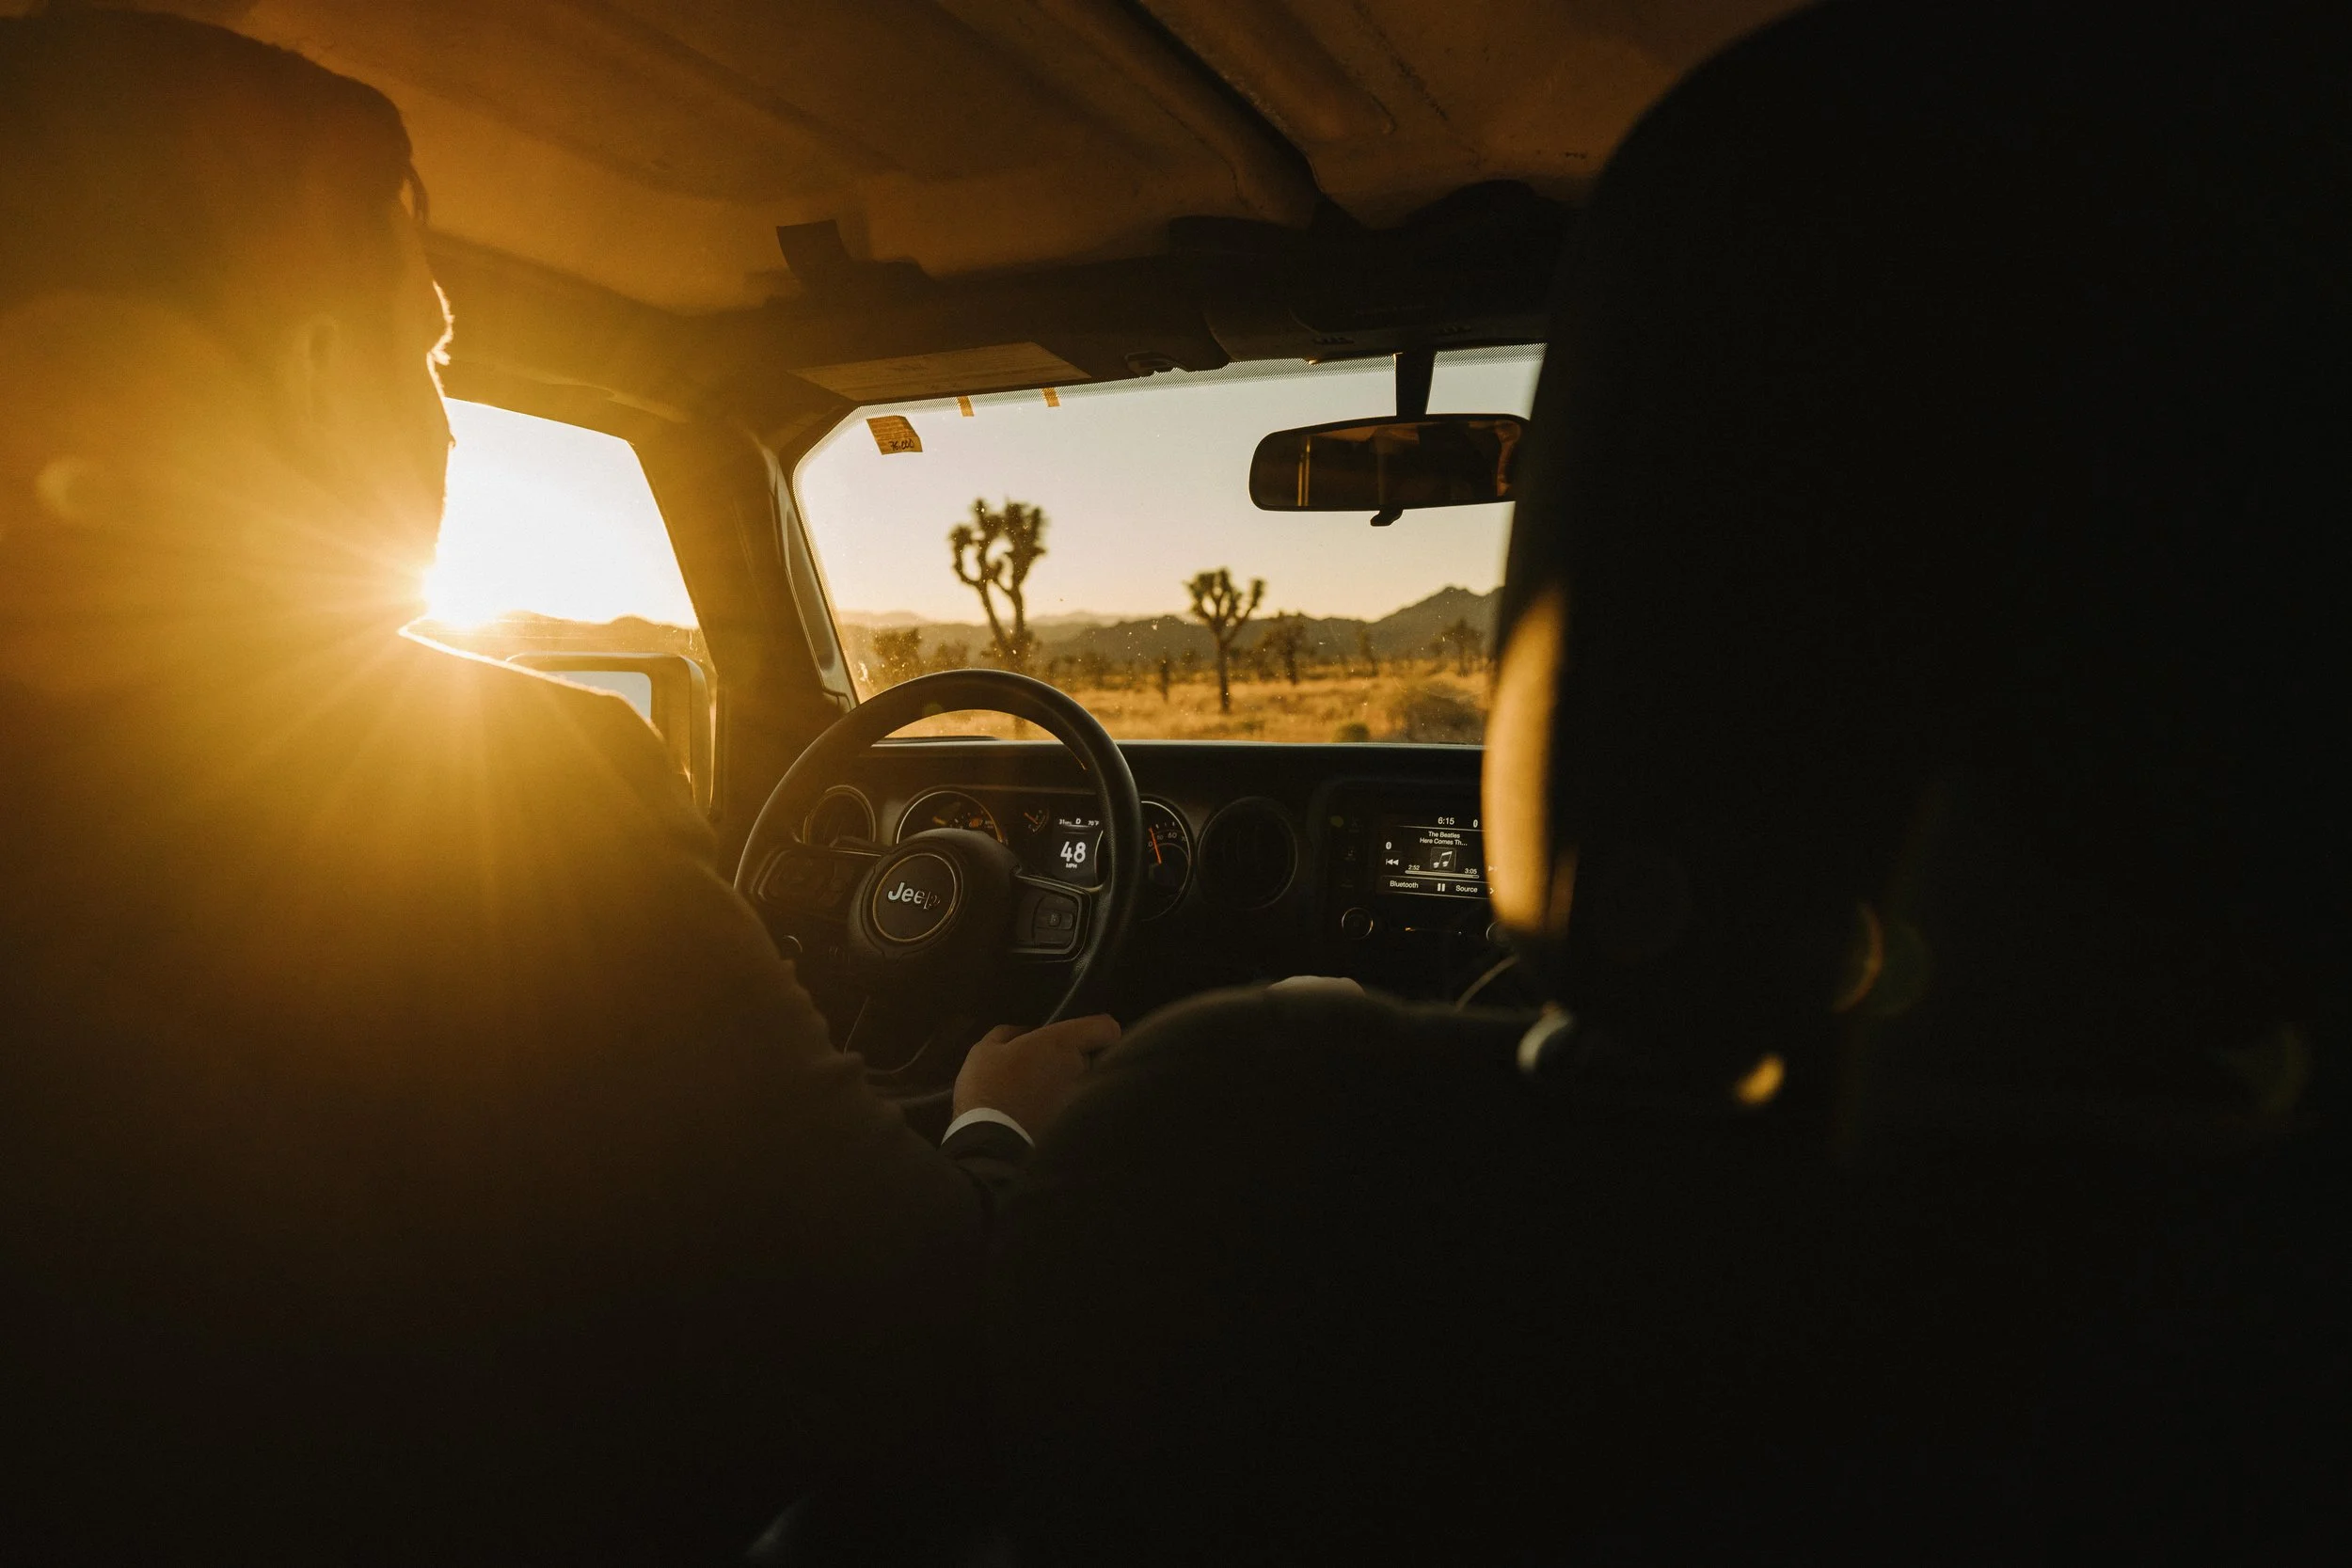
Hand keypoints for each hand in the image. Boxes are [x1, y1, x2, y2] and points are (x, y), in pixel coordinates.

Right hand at [953, 1013, 1120, 1141]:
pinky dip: (1054, 1098)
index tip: (1075, 1032)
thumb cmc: (988, 1084)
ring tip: (1030, 1083)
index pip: (1107, 1029)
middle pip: (1089, 1054)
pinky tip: (1030, 1103)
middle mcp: (1078, 1068)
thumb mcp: (986, 1049)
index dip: (1096, 1027)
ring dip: (1060, 1078)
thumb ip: (1009, 1033)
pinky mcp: (1068, 1119)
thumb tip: (1025, 1033)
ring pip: (1077, 1079)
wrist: (990, 1140)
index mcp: (1061, 1043)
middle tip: (1040, 1058)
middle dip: (1070, 1054)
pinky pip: (1067, 1100)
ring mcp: (1076, 1097)